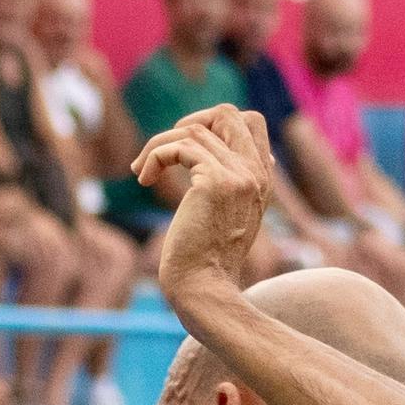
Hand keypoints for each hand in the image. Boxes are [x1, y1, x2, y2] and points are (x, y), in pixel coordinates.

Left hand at [134, 105, 287, 311]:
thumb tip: (203, 159)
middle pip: (229, 113)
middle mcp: (256, 173)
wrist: (204, 291)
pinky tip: (144, 178)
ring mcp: (238, 176)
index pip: (250, 123)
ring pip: (194, 129)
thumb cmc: (205, 262)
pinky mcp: (214, 182)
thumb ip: (227, 184)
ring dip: (159, 143)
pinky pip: (178, 147)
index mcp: (262, 180)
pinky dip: (155, 155)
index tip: (188, 150)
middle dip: (190, 122)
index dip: (215, 124)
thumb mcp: (225, 216)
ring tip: (142, 169)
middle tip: (167, 150)